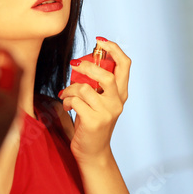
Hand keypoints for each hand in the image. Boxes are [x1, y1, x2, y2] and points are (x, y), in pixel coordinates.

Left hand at [58, 38, 130, 164]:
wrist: (93, 152)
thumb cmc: (92, 123)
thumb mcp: (99, 101)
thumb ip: (96, 84)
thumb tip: (82, 63)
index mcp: (121, 94)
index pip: (125, 64)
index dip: (114, 48)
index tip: (100, 41)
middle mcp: (117, 102)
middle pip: (106, 74)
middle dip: (87, 67)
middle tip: (74, 65)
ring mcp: (107, 112)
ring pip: (85, 88)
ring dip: (70, 90)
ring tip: (67, 96)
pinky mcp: (94, 121)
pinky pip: (76, 101)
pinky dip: (67, 101)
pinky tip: (68, 107)